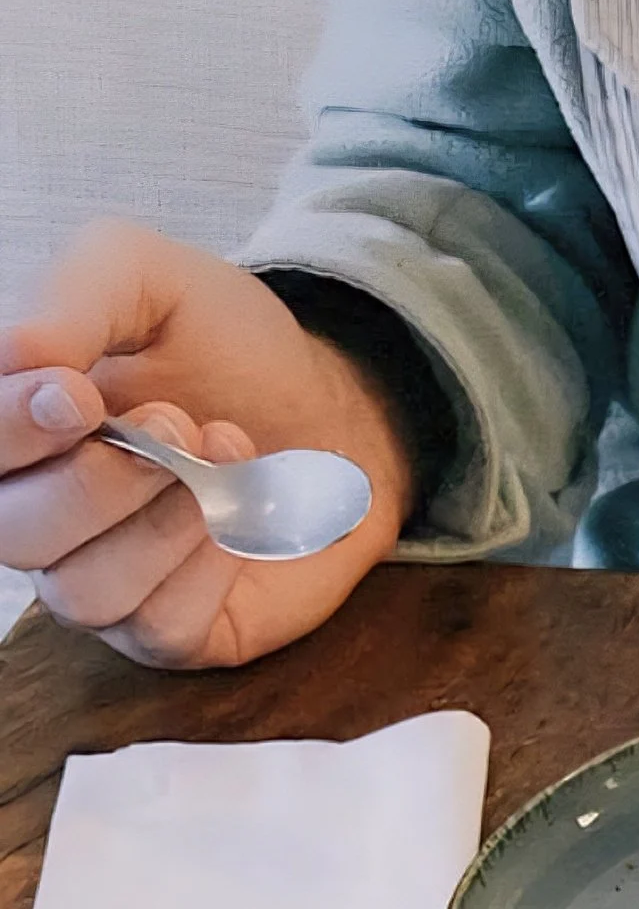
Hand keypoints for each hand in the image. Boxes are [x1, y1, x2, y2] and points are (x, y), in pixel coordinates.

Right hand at [0, 220, 416, 670]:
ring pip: (84, 592)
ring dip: (160, 525)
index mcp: (19, 431)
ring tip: (226, 457)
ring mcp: (108, 581)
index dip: (13, 429)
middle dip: (97, 482)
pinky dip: (206, 570)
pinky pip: (160, 627)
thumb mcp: (145, 276)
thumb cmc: (229, 347)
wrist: (335, 408)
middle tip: (178, 424)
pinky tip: (242, 521)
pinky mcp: (176, 631)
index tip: (80, 395)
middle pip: (14, 534)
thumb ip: (72, 298)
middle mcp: (45, 514)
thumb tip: (19, 356)